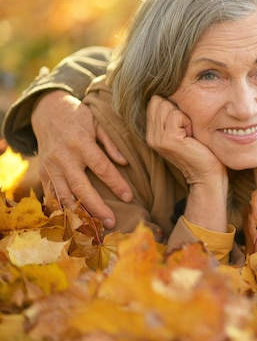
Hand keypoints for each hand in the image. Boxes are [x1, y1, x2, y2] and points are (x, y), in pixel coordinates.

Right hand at [32, 90, 132, 227]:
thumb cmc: (79, 118)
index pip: (101, 167)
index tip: (129, 197)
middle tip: (111, 222)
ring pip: (63, 195)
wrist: (47, 112)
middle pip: (81, 187)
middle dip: (96, 207)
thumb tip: (125, 163)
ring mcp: (51, 167)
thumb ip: (111, 144)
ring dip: (78, 214)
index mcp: (80, 143)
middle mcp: (63, 157)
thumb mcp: (97, 123)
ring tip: (93, 228)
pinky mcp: (43, 173)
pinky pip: (51, 195)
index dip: (116, 183)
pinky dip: (61, 209)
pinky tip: (73, 221)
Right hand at [146, 96, 227, 231]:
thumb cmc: (202, 149)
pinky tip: (191, 136)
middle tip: (187, 128)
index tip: (184, 123)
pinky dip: (188, 121)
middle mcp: (151, 135)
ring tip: (189, 132)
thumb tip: (174, 88)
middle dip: (177, 108)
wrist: (208, 174)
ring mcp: (157, 138)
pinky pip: (176, 115)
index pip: (155, 100)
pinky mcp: (168, 140)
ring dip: (184, 115)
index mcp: (152, 132)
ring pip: (167, 105)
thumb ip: (174, 113)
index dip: (173, 105)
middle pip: (159, 100)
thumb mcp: (184, 128)